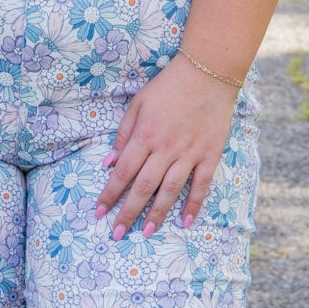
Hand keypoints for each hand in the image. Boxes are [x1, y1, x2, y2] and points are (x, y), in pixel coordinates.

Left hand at [94, 53, 239, 238]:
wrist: (207, 73)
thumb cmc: (168, 86)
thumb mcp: (138, 104)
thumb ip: (123, 134)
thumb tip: (109, 164)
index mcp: (144, 136)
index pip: (122, 172)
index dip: (109, 194)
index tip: (98, 212)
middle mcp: (165, 149)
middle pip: (143, 187)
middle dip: (128, 212)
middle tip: (117, 234)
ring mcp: (189, 154)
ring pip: (170, 190)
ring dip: (157, 214)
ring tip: (146, 232)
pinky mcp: (210, 155)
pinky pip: (201, 184)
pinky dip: (194, 204)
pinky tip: (187, 221)